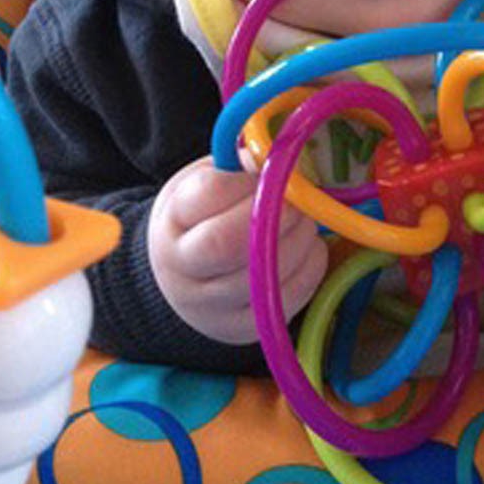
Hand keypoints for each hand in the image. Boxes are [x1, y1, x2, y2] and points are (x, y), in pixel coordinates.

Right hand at [148, 155, 326, 343]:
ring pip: (261, 276)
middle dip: (276, 216)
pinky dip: (310, 268)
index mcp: (173, 220)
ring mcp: (209, 306)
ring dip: (300, 241)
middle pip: (228, 244)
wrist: (183, 275)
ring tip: (305, 221)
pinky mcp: (240, 329)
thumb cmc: (203, 217)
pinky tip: (309, 248)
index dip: (250, 181)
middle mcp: (182, 269)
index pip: (208, 195)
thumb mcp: (209, 181)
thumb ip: (239, 167)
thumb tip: (282, 154)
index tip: (273, 172)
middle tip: (297, 201)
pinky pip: (285, 300)